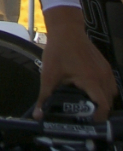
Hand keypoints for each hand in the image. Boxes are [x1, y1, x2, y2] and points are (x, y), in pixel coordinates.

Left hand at [35, 6, 116, 120]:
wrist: (66, 28)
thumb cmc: (58, 50)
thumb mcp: (49, 74)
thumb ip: (45, 97)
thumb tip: (38, 116)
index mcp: (91, 80)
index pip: (103, 106)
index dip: (97, 118)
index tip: (87, 123)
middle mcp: (103, 76)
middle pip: (109, 102)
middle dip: (99, 112)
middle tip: (85, 116)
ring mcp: (106, 70)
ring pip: (111, 93)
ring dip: (102, 101)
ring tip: (87, 105)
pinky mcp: (105, 65)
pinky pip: (110, 84)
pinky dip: (103, 91)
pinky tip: (90, 91)